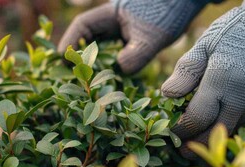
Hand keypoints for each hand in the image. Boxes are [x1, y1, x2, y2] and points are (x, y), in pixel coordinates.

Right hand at [58, 0, 212, 73]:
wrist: (184, 6)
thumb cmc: (167, 15)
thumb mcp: (150, 37)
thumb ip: (135, 54)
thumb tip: (120, 70)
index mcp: (110, 14)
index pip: (83, 26)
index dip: (70, 41)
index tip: (61, 57)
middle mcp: (113, 22)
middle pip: (88, 38)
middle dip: (78, 55)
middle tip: (70, 75)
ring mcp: (123, 30)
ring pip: (101, 47)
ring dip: (94, 62)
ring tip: (86, 81)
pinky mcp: (133, 39)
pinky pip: (116, 52)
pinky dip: (111, 64)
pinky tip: (110, 78)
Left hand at [161, 1, 244, 158]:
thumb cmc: (236, 30)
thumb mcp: (205, 43)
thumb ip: (186, 71)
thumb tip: (167, 95)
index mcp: (222, 78)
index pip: (198, 117)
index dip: (183, 130)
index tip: (173, 135)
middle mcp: (243, 94)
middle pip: (217, 131)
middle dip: (198, 144)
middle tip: (183, 152)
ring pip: (232, 127)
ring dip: (214, 135)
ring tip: (197, 138)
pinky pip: (244, 118)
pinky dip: (228, 122)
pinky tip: (217, 121)